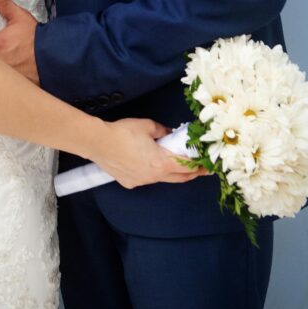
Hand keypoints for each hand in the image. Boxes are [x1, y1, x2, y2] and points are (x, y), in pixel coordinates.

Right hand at [91, 118, 208, 189]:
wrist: (98, 142)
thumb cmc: (123, 132)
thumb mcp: (147, 126)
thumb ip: (163, 131)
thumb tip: (170, 134)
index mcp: (161, 163)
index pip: (187, 168)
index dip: (200, 167)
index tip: (209, 166)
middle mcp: (153, 177)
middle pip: (179, 178)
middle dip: (191, 174)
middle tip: (199, 168)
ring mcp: (141, 182)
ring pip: (162, 179)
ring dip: (170, 172)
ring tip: (171, 161)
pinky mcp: (130, 183)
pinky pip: (146, 178)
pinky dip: (151, 172)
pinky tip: (145, 162)